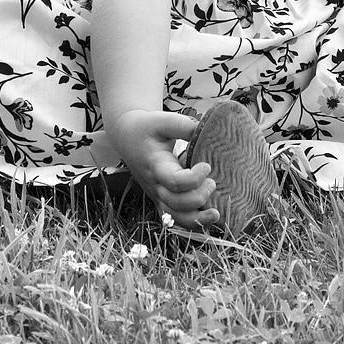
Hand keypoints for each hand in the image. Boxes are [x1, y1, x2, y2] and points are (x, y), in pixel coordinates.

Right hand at [108, 109, 219, 229]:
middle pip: (176, 204)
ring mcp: (158, 195)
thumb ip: (184, 126)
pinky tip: (208, 219)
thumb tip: (207, 132)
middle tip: (212, 181)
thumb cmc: (147, 128)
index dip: (194, 178)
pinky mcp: (162, 199)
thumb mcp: (163, 120)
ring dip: (196, 220)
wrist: (127, 136)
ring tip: (216, 213)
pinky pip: (175, 218)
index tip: (207, 165)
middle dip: (198, 197)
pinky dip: (191, 223)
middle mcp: (156, 185)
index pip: (174, 182)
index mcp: (156, 166)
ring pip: (175, 218)